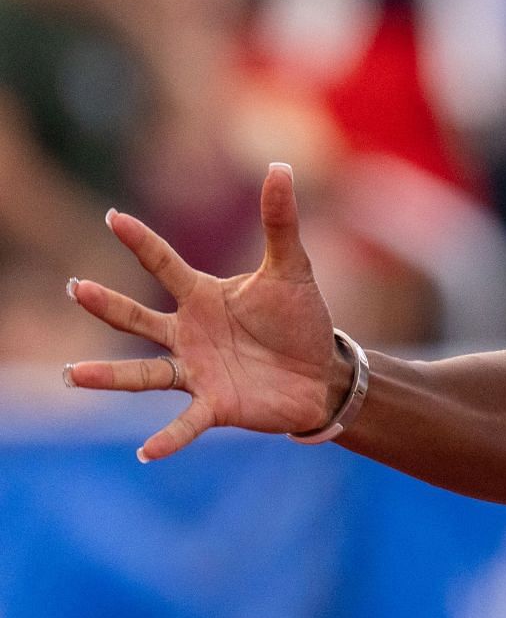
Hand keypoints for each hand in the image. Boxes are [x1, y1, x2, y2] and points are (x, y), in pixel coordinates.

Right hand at [64, 163, 341, 460]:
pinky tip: (145, 451)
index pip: (165, 264)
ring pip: (144, 374)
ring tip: (72, 373)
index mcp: (203, 297)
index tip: (113, 216)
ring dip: (109, 376)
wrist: (321, 372)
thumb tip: (280, 166)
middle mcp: (189, 334)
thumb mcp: (292, 267)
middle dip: (108, 305)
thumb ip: (280, 221)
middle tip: (76, 288)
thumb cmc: (298, 319)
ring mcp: (196, 371)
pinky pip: (185, 423)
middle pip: (139, 319)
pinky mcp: (214, 404)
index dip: (142, 241)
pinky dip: (168, 437)